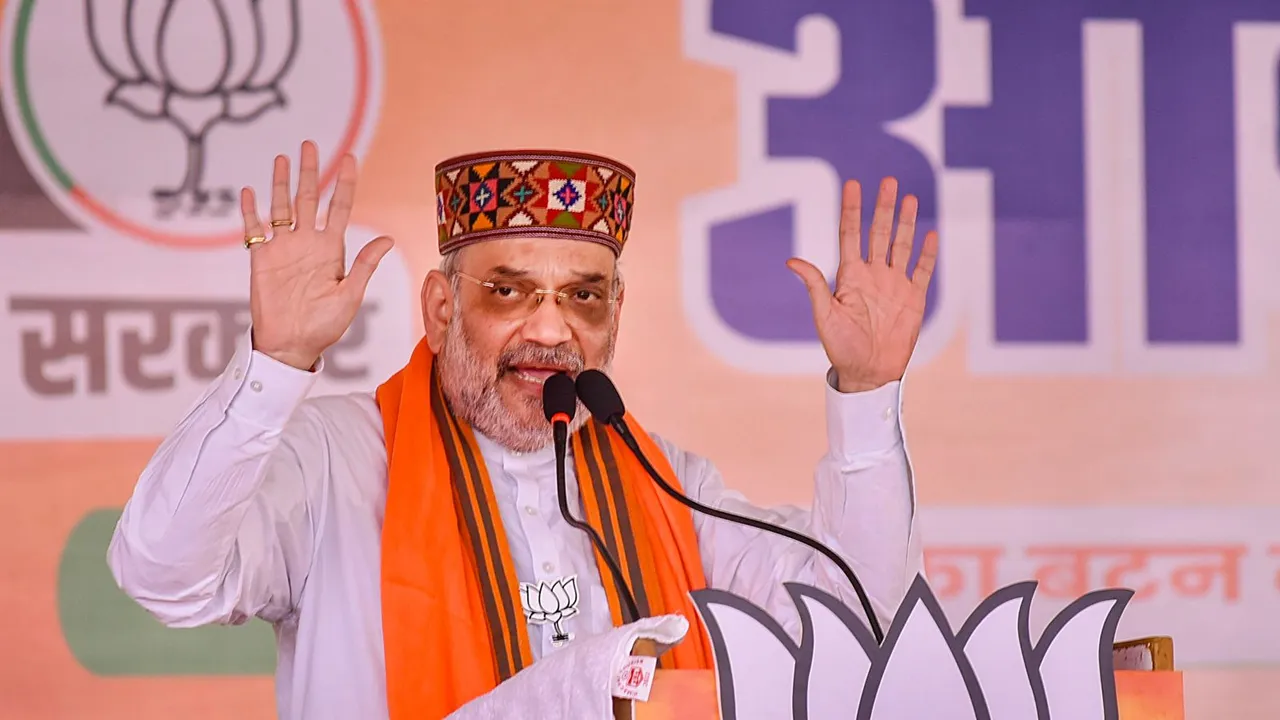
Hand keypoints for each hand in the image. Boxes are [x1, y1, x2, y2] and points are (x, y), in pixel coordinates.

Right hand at [240, 140, 393, 370]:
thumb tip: (387, 239)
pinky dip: (249, 210)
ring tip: (282, 158)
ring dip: (281, 183)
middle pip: (310, 198)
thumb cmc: (325, 325)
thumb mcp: (349, 294)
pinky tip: (249, 191)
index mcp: (332, 249)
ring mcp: (284, 248)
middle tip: (310, 144)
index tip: (349, 159)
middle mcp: (308, 242)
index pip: (341, 208)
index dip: (345, 184)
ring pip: (282, 206)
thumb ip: (364, 265)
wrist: (292, 344)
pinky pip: (254, 229)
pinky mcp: (261, 258)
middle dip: (311, 172)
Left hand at [787, 177, 938, 392]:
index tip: (852, 184)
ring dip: (905, 222)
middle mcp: (873, 274)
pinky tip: (931, 233)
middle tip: (888, 180)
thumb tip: (791, 261)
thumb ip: (814, 286)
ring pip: (902, 245)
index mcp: (849, 275)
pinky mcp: (914, 299)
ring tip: (908, 197)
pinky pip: (923, 271)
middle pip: (879, 233)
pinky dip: (928, 253)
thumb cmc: (841, 346)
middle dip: (883, 207)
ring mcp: (894, 284)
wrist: (868, 372)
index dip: (852, 209)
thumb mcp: (824, 315)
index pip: (851, 234)